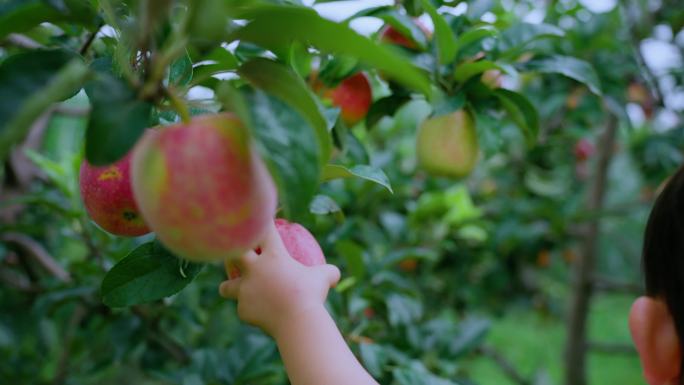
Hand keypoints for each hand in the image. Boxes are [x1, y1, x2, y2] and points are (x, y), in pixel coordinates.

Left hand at [218, 221, 339, 337]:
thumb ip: (328, 273)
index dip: (260, 222)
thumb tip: (334, 273)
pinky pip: (244, 309)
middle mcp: (254, 269)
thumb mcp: (325, 279)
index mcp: (274, 256)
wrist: (297, 321)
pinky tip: (258, 315)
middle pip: (233, 253)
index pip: (264, 231)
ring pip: (226, 287)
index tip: (258, 217)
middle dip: (229, 249)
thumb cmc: (311, 295)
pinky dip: (250, 311)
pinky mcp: (243, 310)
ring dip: (228, 287)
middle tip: (233, 251)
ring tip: (230, 288)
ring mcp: (245, 290)